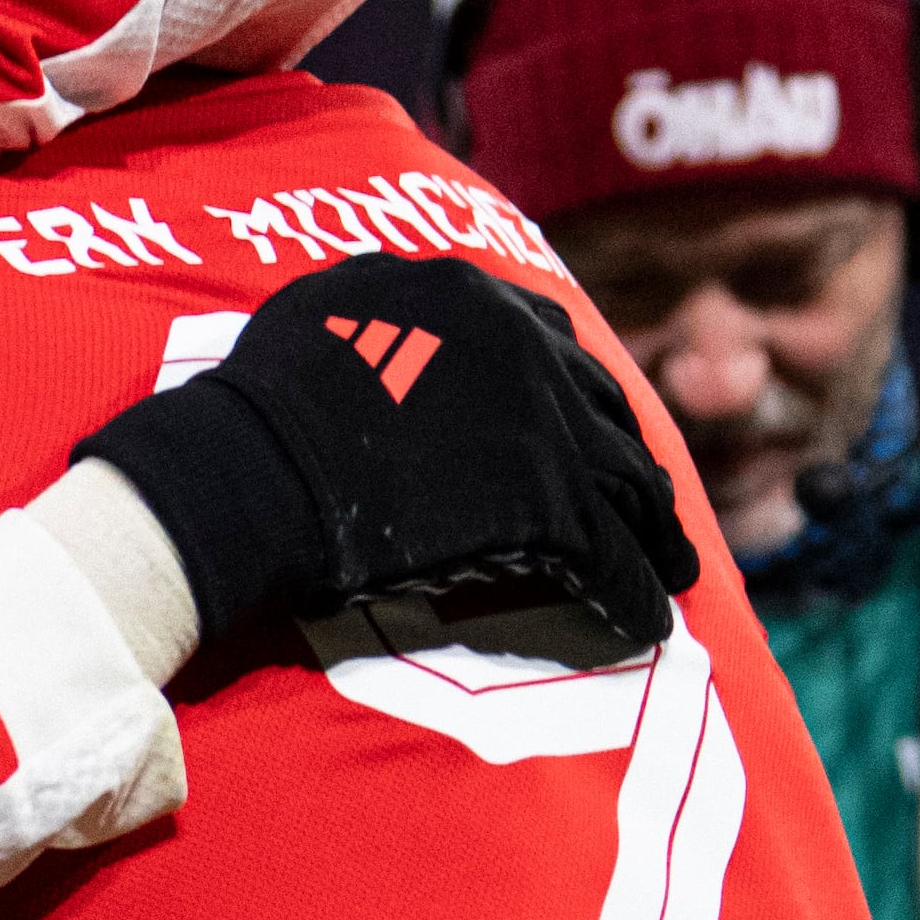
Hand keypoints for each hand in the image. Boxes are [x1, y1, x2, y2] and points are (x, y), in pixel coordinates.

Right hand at [73, 257, 703, 651]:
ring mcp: (546, 429)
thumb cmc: (262, 401)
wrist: (251, 470)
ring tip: (669, 570)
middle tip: (648, 507)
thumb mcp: (332, 310)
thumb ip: (388, 307)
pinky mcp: (550, 509)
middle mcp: (528, 349)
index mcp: (476, 297)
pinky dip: (632, 594)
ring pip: (631, 483)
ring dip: (654, 531)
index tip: (591, 431)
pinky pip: (613, 558)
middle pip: (606, 410)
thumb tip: (395, 308)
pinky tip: (641, 622)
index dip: (578, 398)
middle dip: (631, 462)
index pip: (556, 347)